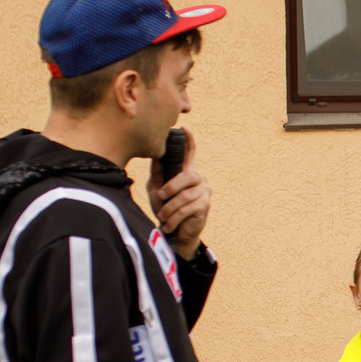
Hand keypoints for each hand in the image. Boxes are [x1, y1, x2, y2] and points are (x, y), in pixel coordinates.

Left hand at [143, 131, 208, 258]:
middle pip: (187, 175)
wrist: (176, 233)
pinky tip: (169, 224)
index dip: (189, 141)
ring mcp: (204, 192)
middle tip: (160, 196)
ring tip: (163, 215)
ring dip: (169, 208)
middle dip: (171, 187)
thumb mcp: (157, 190)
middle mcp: (199, 179)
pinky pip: (187, 208)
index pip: (190, 154)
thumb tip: (155, 155)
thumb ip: (157, 174)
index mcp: (186, 173)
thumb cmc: (167, 209)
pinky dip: (174, 217)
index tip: (184, 128)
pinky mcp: (205, 205)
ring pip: (184, 195)